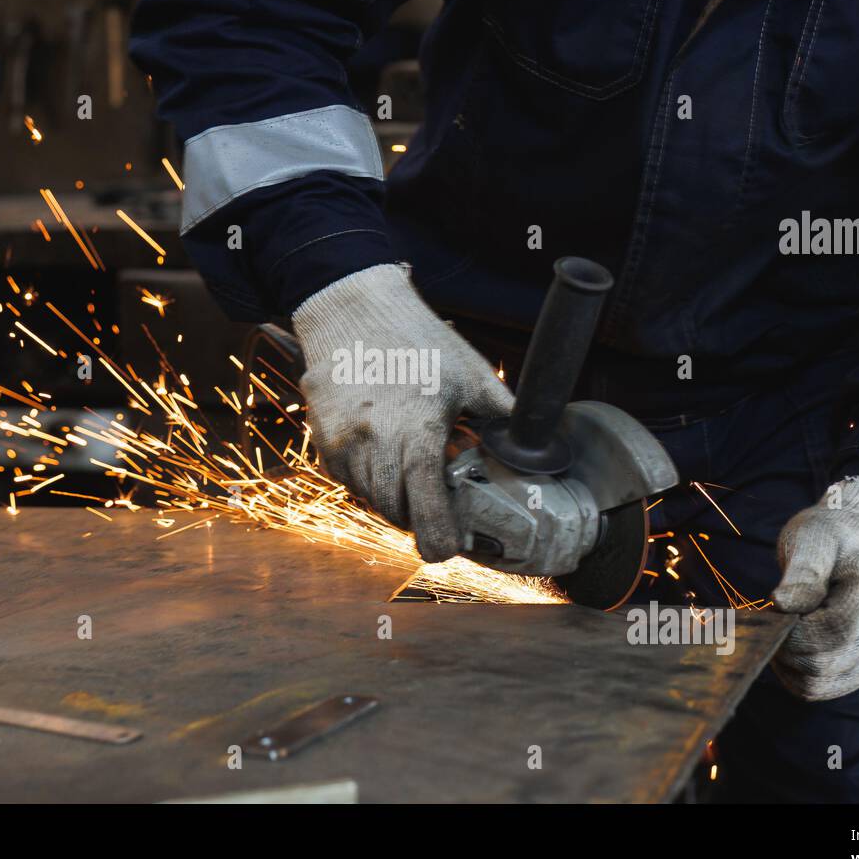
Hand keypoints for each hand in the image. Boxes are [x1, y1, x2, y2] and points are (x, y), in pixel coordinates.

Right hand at [293, 264, 511, 560]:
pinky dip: (368, 482)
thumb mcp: (470, 374)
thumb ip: (503, 416)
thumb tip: (536, 447)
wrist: (352, 308)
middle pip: (396, 509)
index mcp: (417, 430)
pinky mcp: (322, 436)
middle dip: (419, 519)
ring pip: (369, 497)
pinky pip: (347, 479)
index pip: (425, 503)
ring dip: (393, 501)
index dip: (437, 535)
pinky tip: (385, 459)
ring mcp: (342, 441)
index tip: (447, 549)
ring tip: (413, 480)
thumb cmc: (416, 338)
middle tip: (438, 513)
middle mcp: (374, 442)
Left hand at [771, 478, 858, 700]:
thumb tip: (782, 605)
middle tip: (776, 614)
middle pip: (821, 664)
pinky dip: (793, 671)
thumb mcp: (814, 538)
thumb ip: (802, 573)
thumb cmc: (834, 537)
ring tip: (786, 624)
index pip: (831, 633)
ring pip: (816, 684)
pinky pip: (818, 689)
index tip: (777, 606)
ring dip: (786, 661)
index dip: (793, 628)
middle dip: (785, 644)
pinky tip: (791, 641)